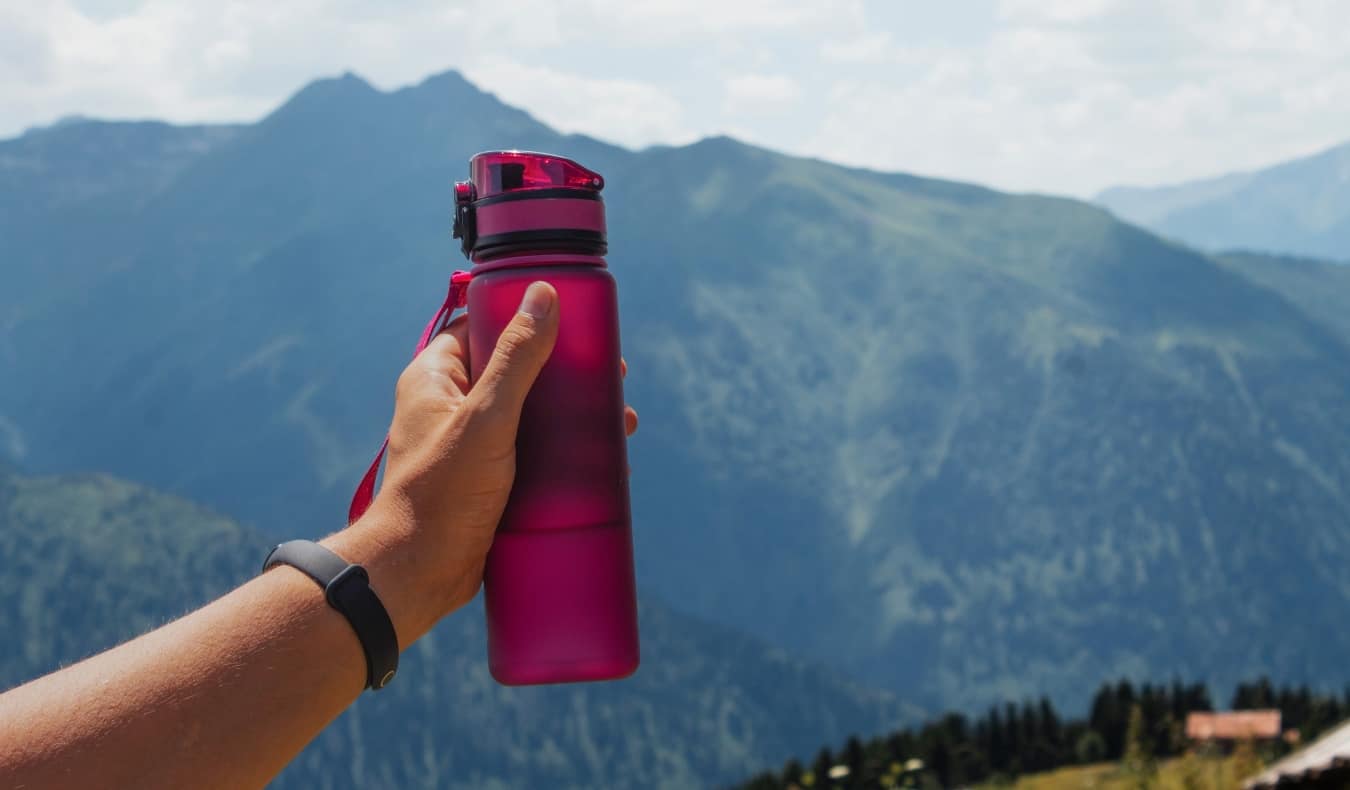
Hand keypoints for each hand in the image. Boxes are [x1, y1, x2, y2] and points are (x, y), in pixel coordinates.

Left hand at [326, 282, 637, 646]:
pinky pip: (531, 454)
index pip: (483, 326)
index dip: (527, 319)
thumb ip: (516, 358)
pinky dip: (564, 452)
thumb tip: (544, 295)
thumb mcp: (487, 418)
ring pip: (530, 416)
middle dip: (566, 373)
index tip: (575, 319)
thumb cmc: (442, 493)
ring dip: (572, 415)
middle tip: (612, 375)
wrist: (418, 576)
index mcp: (436, 378)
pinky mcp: (488, 482)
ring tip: (618, 421)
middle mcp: (449, 407)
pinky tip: (601, 459)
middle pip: (517, 371)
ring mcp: (469, 446)